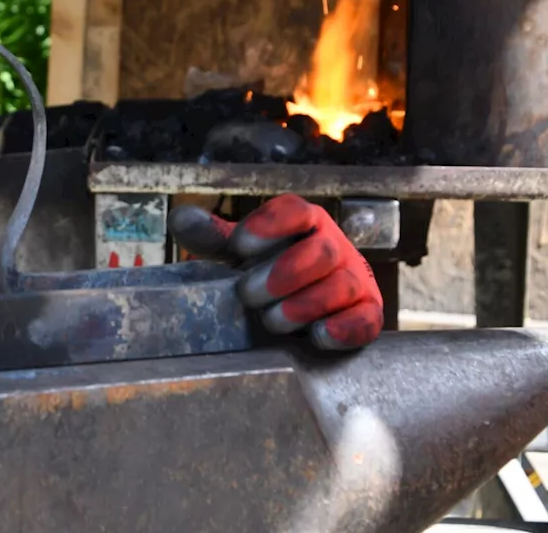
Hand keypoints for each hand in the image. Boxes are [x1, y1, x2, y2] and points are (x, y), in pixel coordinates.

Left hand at [168, 194, 383, 348]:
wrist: (314, 307)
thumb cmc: (273, 272)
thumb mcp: (242, 254)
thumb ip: (215, 238)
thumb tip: (180, 219)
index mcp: (304, 224)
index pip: (295, 211)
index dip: (268, 226)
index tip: (239, 246)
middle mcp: (334, 247)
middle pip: (321, 250)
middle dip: (284, 273)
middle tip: (249, 294)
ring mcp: (355, 280)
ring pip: (343, 285)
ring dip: (305, 304)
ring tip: (273, 321)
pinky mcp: (367, 314)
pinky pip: (366, 320)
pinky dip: (343, 329)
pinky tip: (317, 336)